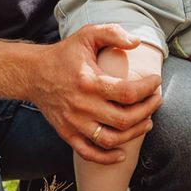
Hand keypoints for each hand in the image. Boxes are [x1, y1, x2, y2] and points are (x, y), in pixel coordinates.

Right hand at [30, 24, 162, 163]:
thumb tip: (136, 41)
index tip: (156, 81)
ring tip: (147, 122)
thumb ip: (112, 33)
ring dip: (134, 134)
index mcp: (89, 81)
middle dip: (147, 111)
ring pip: (110, 139)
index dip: (147, 89)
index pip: (127, 92)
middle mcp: (82, 105)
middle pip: (124, 119)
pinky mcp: (67, 133)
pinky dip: (107, 157)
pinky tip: (122, 153)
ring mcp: (74, 123)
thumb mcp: (87, 35)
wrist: (33, 74)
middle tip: (157, 101)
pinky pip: (89, 153)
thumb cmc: (65, 54)